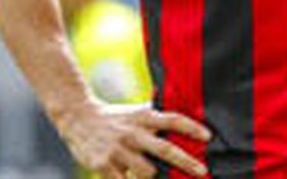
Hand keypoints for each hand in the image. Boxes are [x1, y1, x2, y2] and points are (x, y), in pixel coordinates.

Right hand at [58, 101, 211, 177]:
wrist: (78, 117)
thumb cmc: (115, 118)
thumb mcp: (137, 113)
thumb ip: (156, 119)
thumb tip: (184, 124)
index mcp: (145, 117)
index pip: (173, 120)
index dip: (191, 127)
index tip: (208, 137)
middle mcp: (134, 132)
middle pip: (165, 149)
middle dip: (186, 162)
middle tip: (202, 171)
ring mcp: (119, 149)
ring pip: (147, 172)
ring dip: (153, 176)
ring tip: (150, 174)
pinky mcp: (103, 164)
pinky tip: (132, 178)